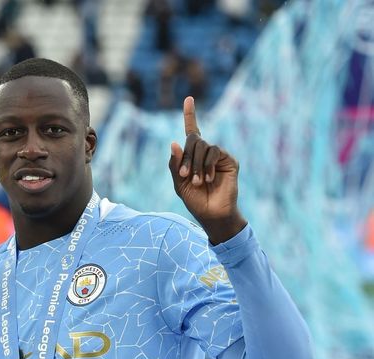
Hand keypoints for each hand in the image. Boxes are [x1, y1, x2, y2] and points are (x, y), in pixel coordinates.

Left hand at [169, 96, 246, 243]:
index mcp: (193, 158)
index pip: (191, 132)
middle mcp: (206, 153)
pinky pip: (215, 152)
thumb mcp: (180, 185)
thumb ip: (175, 165)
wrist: (213, 214)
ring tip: (199, 182)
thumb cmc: (196, 201)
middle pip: (194, 140)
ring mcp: (218, 156)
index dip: (190, 115)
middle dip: (187, 158)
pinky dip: (208, 165)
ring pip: (204, 147)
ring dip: (197, 165)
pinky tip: (209, 179)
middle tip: (186, 176)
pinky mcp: (229, 161)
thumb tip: (173, 143)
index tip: (189, 99)